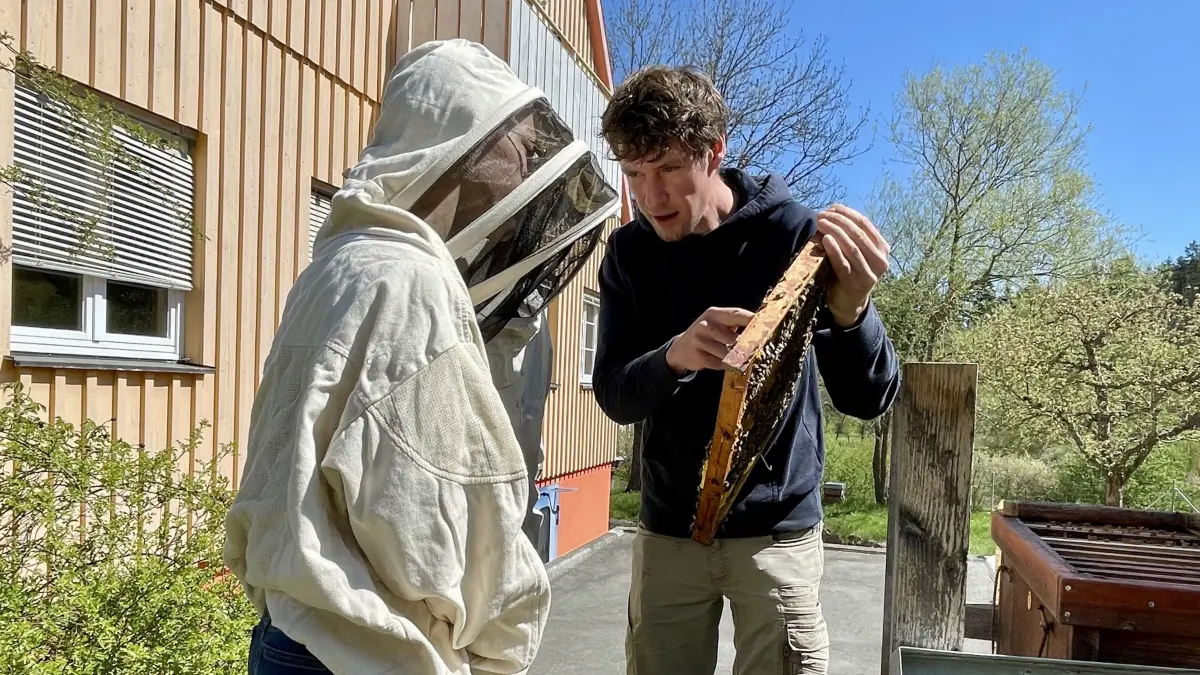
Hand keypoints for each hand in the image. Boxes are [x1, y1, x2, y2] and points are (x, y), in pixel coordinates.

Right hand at [665, 307, 754, 374]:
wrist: (682, 348)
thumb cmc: (707, 334)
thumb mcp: (719, 324)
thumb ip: (736, 324)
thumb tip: (761, 328)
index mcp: (714, 314)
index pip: (737, 314)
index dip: (753, 321)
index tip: (768, 327)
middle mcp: (706, 325)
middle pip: (734, 338)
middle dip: (745, 345)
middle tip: (752, 349)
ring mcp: (700, 341)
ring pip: (728, 353)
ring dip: (734, 357)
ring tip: (734, 356)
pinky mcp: (699, 357)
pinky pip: (720, 364)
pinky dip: (725, 364)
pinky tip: (720, 360)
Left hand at [817, 204, 890, 326]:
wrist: (848, 302)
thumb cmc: (849, 272)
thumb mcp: (855, 252)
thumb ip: (849, 235)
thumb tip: (830, 213)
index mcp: (882, 249)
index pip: (865, 224)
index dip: (848, 213)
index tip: (832, 207)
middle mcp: (880, 261)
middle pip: (858, 234)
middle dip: (839, 221)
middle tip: (821, 215)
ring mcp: (869, 273)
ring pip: (852, 246)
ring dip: (834, 231)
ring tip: (821, 223)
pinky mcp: (856, 283)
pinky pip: (844, 263)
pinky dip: (834, 249)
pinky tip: (825, 239)